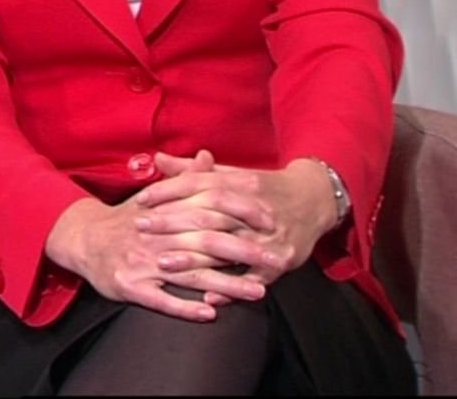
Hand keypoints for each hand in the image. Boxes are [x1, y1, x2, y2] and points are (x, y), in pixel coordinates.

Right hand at [43, 195, 275, 321]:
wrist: (83, 238)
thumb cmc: (126, 218)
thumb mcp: (153, 194)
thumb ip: (184, 179)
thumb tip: (207, 156)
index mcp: (165, 209)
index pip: (208, 206)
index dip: (241, 213)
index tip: (270, 221)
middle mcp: (156, 234)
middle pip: (206, 241)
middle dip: (244, 251)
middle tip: (276, 259)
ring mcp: (143, 261)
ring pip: (191, 274)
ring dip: (226, 284)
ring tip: (257, 292)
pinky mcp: (130, 286)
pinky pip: (161, 300)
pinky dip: (186, 307)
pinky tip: (210, 313)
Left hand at [134, 154, 339, 283]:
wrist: (314, 200)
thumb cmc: (264, 188)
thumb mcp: (232, 175)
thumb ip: (194, 171)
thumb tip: (158, 159)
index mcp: (242, 183)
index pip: (199, 184)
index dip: (168, 191)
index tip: (141, 200)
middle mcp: (254, 208)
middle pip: (208, 214)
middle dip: (172, 222)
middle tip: (141, 228)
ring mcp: (269, 236)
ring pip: (227, 247)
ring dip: (194, 257)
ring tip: (163, 264)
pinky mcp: (282, 260)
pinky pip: (254, 277)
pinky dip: (231, 288)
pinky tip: (208, 297)